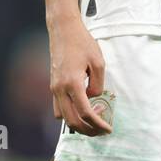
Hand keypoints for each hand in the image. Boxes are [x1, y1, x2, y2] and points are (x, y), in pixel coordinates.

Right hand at [47, 14, 111, 135]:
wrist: (63, 30)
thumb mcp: (98, 62)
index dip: (98, 124)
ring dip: (77, 123)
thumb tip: (93, 98)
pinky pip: (58, 107)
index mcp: (72, 83)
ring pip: (63, 117)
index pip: (86, 113)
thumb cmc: (82, 43)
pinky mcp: (52, 85)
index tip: (108, 128)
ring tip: (92, 119)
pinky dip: (69, 113)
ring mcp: (54, 88)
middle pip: (72, 121)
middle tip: (101, 131)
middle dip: (88, 130)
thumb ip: (97, 85)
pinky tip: (81, 107)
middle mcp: (60, 89)